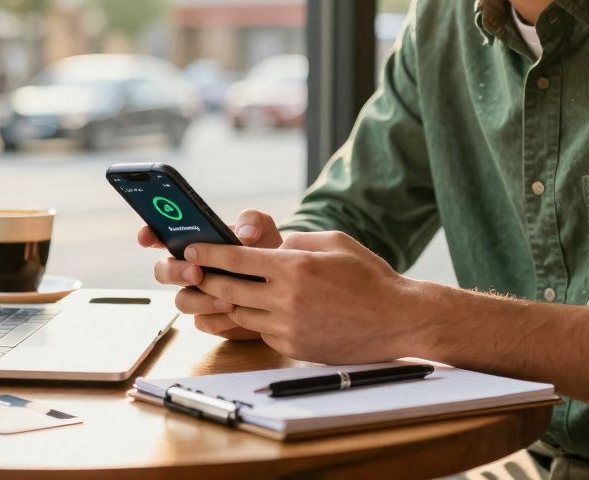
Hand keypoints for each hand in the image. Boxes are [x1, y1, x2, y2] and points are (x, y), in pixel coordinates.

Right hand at [137, 209, 283, 340]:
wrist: (284, 287)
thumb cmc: (266, 253)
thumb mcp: (263, 230)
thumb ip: (253, 221)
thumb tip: (244, 235)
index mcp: (194, 244)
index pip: (161, 237)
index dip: (149, 235)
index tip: (147, 236)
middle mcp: (189, 270)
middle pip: (163, 272)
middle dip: (175, 272)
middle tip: (196, 272)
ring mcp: (196, 295)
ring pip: (181, 301)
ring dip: (201, 299)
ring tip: (227, 298)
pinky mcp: (209, 318)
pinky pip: (203, 321)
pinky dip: (217, 317)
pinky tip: (235, 312)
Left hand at [185, 230, 421, 363]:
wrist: (397, 320)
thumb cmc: (369, 277)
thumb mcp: (334, 242)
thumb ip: (297, 241)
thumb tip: (272, 248)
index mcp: (294, 268)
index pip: (236, 260)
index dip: (208, 254)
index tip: (190, 249)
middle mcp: (286, 299)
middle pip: (229, 290)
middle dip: (208, 280)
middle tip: (196, 272)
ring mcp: (289, 328)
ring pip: (243, 314)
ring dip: (235, 302)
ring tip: (231, 290)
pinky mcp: (294, 348)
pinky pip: (264, 332)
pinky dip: (261, 320)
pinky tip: (272, 310)